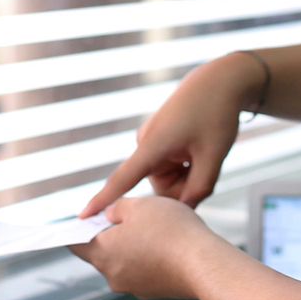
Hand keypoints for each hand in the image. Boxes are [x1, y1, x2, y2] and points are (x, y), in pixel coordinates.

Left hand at [71, 196, 219, 299]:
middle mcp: (113, 276)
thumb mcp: (139, 205)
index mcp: (103, 254)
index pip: (76, 244)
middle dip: (110, 235)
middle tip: (126, 215)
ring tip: (153, 228)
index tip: (79, 221)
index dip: (75, 230)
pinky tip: (166, 244)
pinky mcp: (155, 292)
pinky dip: (148, 258)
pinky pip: (143, 271)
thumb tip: (110, 215)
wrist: (204, 264)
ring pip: (124, 262)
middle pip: (101, 253)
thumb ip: (117, 208)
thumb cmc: (170, 231)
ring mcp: (134, 287)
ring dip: (132, 247)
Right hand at [80, 53, 261, 217]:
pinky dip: (186, 166)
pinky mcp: (157, 141)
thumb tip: (182, 210)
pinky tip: (198, 146)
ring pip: (168, 180)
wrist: (219, 81)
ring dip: (187, 175)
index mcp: (153, 146)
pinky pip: (169, 168)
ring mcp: (151, 143)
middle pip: (161, 189)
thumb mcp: (214, 156)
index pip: (123, 180)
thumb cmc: (216, 115)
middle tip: (206, 165)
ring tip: (203, 151)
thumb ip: (199, 189)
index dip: (102, 201)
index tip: (81, 218)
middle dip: (184, 186)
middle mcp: (146, 145)